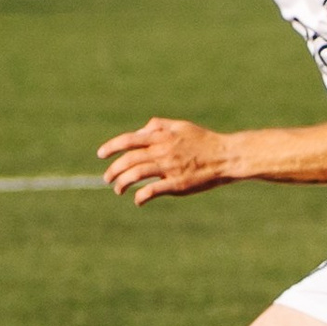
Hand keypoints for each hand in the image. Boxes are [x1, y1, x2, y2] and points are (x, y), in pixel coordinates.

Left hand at [97, 117, 234, 204]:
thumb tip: (141, 131)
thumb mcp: (181, 126)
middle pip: (128, 160)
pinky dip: (141, 196)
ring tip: (118, 190)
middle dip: (113, 170)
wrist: (226, 156)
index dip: (111, 147)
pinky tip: (138, 200)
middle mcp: (162, 151)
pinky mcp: (177, 184)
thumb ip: (159, 125)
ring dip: (122, 183)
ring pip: (136, 175)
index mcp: (161, 137)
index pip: (128, 140)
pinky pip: (153, 190)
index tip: (100, 155)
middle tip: (107, 178)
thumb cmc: (204, 141)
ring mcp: (169, 168)